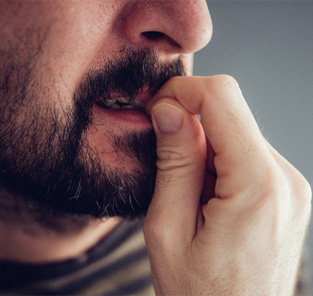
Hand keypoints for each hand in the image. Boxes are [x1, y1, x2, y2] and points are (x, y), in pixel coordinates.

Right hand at [143, 75, 311, 295]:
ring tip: (187, 190)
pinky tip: (205, 195)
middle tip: (164, 152)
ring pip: (236, 132)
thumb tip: (169, 110)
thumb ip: (173, 162)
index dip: (184, 91)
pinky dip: (218, 161)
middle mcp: (284, 179)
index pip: (223, 98)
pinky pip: (245, 154)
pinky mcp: (283, 191)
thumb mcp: (168, 228)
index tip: (157, 106)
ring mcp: (289, 185)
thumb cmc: (199, 295)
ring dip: (203, 146)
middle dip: (190, 120)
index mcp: (258, 186)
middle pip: (231, 112)